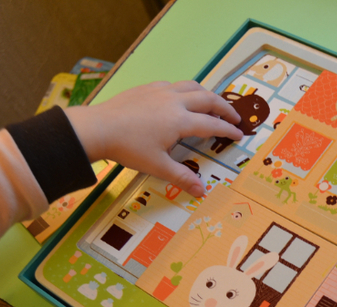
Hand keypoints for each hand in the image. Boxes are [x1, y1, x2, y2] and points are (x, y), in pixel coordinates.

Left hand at [65, 81, 242, 196]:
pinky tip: (181, 99)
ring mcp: (161, 91)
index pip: (212, 124)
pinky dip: (185, 91)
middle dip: (225, 108)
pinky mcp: (148, 87)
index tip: (239, 135)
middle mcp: (175, 101)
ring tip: (213, 104)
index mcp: (181, 121)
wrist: (98, 128)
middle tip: (235, 118)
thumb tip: (202, 192)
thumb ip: (182, 177)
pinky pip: (174, 85)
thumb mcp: (158, 166)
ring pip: (192, 86)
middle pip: (208, 99)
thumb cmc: (129, 148)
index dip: (228, 130)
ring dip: (207, 95)